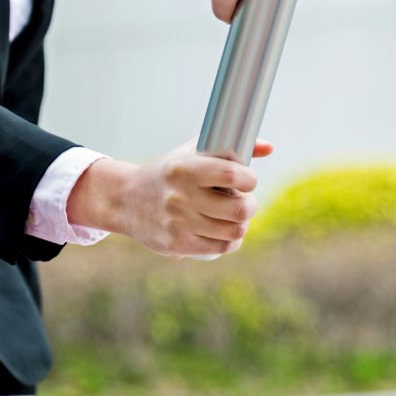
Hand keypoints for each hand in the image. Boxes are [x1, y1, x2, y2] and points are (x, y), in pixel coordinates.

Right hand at [67, 139, 273, 256]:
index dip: (249, 180)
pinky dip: (231, 241)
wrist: (126, 200)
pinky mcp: (177, 244)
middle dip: (250, 205)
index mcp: (184, 168)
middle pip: (239, 209)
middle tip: (245, 201)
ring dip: (242, 224)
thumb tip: (269, 148)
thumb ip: (229, 148)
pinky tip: (227, 232)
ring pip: (234, 230)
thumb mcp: (192, 152)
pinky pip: (220, 247)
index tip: (248, 180)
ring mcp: (178, 222)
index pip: (232, 175)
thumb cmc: (168, 172)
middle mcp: (180, 196)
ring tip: (236, 216)